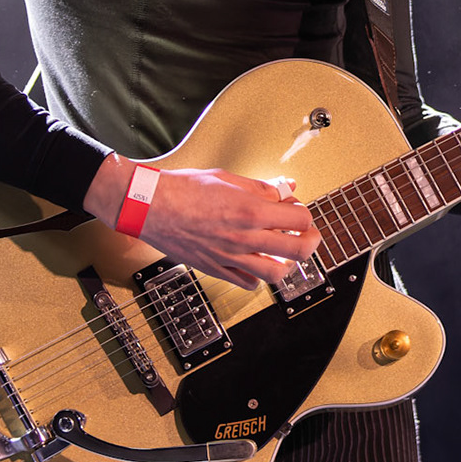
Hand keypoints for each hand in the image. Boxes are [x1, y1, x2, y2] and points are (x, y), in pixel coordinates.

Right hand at [85, 155, 318, 287]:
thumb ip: (260, 186)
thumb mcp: (227, 178)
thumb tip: (285, 187)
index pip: (300, 218)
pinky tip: (253, 263)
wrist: (150, 206)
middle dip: (310, 241)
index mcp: (250, 210)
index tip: (298, 210)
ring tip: (282, 253)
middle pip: (298, 250)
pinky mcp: (216, 269)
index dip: (304, 213)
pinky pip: (247, 283)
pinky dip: (257, 277)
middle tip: (308, 235)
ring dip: (286, 264)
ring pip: (275, 274)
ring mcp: (231, 257)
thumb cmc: (183, 189)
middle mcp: (245, 237)